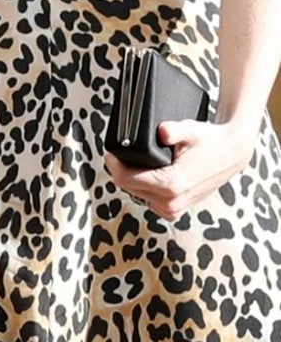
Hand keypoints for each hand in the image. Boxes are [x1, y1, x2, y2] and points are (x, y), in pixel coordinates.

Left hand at [107, 117, 259, 219]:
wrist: (231, 155)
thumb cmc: (209, 141)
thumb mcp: (191, 130)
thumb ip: (173, 130)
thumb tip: (162, 131)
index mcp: (173, 185)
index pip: (126, 179)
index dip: (114, 164)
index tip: (110, 152)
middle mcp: (172, 202)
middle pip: (128, 187)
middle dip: (120, 170)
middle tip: (118, 154)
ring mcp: (174, 210)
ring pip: (136, 194)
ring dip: (131, 179)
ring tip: (132, 162)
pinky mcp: (175, 211)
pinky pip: (147, 199)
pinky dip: (142, 187)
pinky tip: (144, 174)